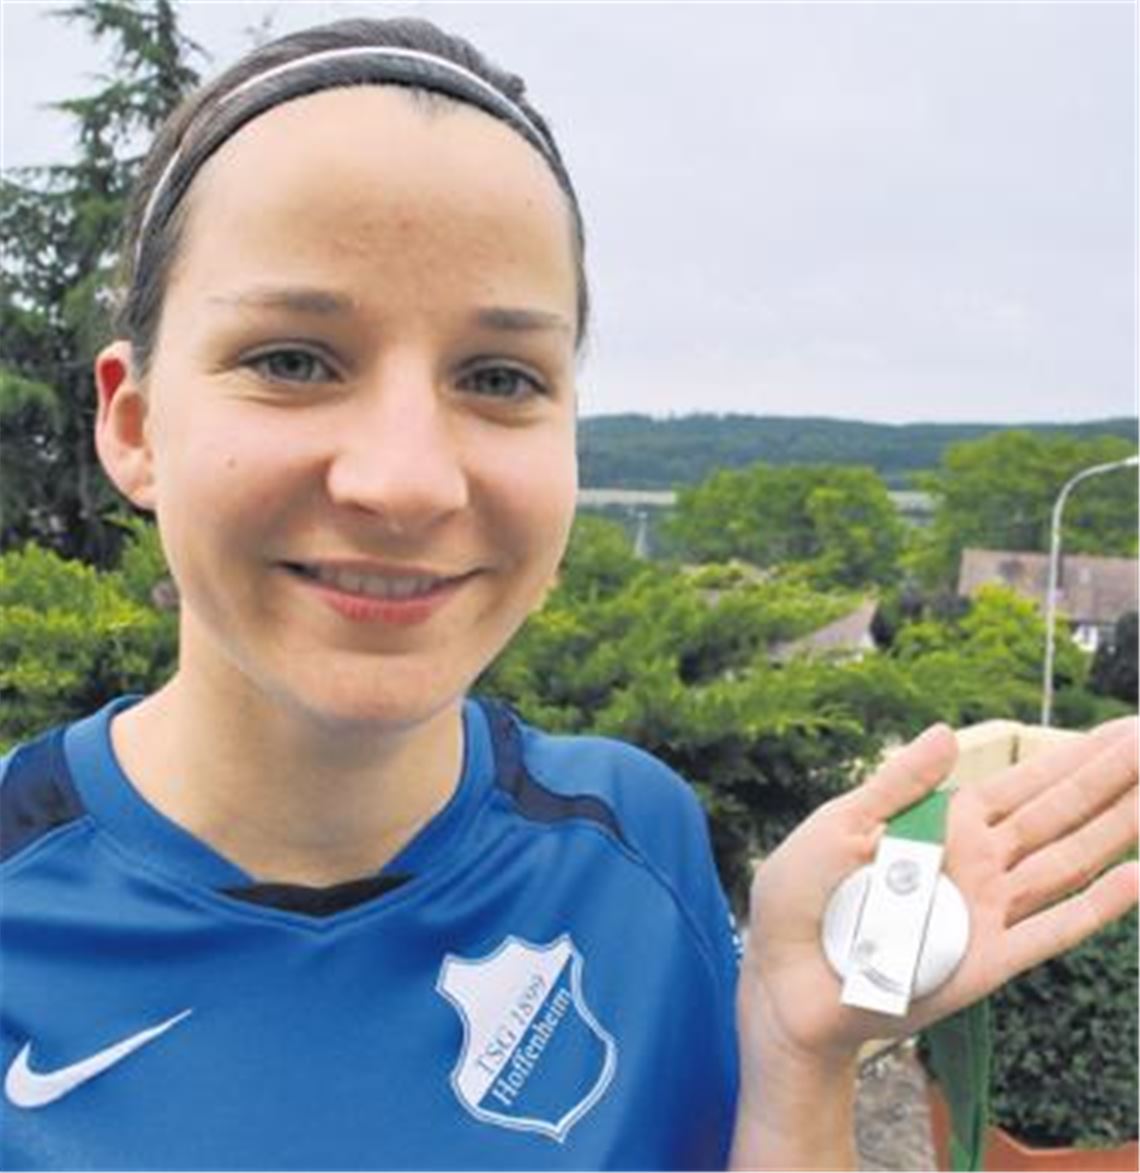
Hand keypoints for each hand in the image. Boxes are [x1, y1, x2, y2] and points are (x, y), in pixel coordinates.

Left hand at [738, 717, 1138, 1067]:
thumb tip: (945, 731)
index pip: (1024, 784)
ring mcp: (987, 912)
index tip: (1126, 730)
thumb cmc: (802, 896)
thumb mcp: (841, 824)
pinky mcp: (986, 961)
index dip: (1074, 757)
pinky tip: (1138, 878)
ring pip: (1068, 862)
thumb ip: (899, 784)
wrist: (784, 978)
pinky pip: (1050, 929)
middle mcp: (976, 864)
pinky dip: (1095, 906)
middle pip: (1060, 815)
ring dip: (1117, 829)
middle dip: (1112, 780)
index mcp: (942, 825)